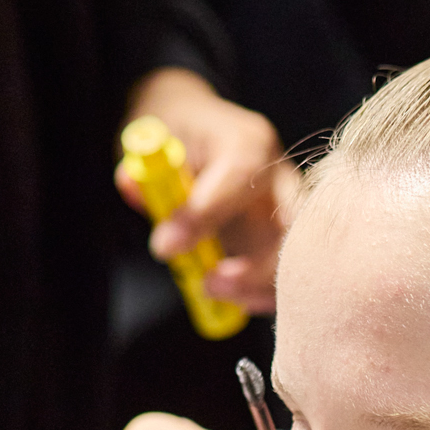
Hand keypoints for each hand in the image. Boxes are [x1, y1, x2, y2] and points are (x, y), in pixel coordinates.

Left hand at [116, 69, 296, 310]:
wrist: (197, 129)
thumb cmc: (176, 131)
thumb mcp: (152, 140)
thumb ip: (146, 168)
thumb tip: (133, 186)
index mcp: (248, 141)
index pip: (241, 176)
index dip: (206, 215)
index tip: (165, 246)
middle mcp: (279, 176)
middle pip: (291, 225)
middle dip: (257, 264)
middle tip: (209, 283)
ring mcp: (288, 212)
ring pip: (296, 256)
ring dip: (260, 285)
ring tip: (217, 293)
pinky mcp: (283, 240)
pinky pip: (287, 273)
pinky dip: (264, 293)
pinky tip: (238, 300)